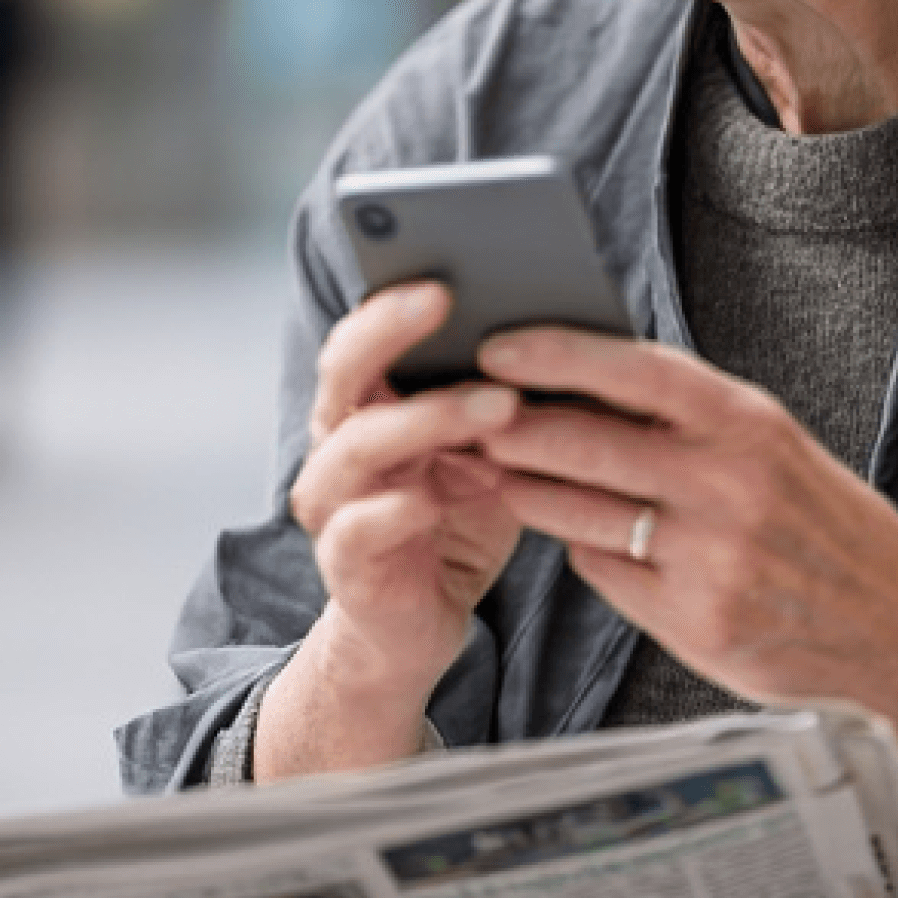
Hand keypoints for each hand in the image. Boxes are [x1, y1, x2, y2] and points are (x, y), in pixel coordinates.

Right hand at [255, 283, 522, 776]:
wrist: (416, 629)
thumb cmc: (455, 519)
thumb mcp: (485, 450)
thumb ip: (501, 398)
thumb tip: (564, 327)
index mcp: (364, 406)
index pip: (361, 336)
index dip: (391, 301)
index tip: (442, 269)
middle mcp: (336, 445)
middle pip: (344, 372)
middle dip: (391, 331)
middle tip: (447, 299)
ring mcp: (334, 504)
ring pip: (361, 445)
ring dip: (429, 417)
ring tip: (499, 405)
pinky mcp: (346, 564)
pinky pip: (362, 527)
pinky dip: (402, 508)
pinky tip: (440, 497)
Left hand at [473, 326, 897, 774]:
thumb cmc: (828, 533)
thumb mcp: (780, 451)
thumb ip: (696, 420)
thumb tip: (591, 376)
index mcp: (752, 425)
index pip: (636, 369)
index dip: (556, 353)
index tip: (496, 345)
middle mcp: (730, 486)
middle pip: (585, 444)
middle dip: (510, 427)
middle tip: (460, 414)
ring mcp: (710, 559)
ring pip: (577, 510)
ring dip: (521, 488)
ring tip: (486, 468)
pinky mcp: (694, 622)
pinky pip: (602, 570)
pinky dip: (579, 547)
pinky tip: (571, 531)